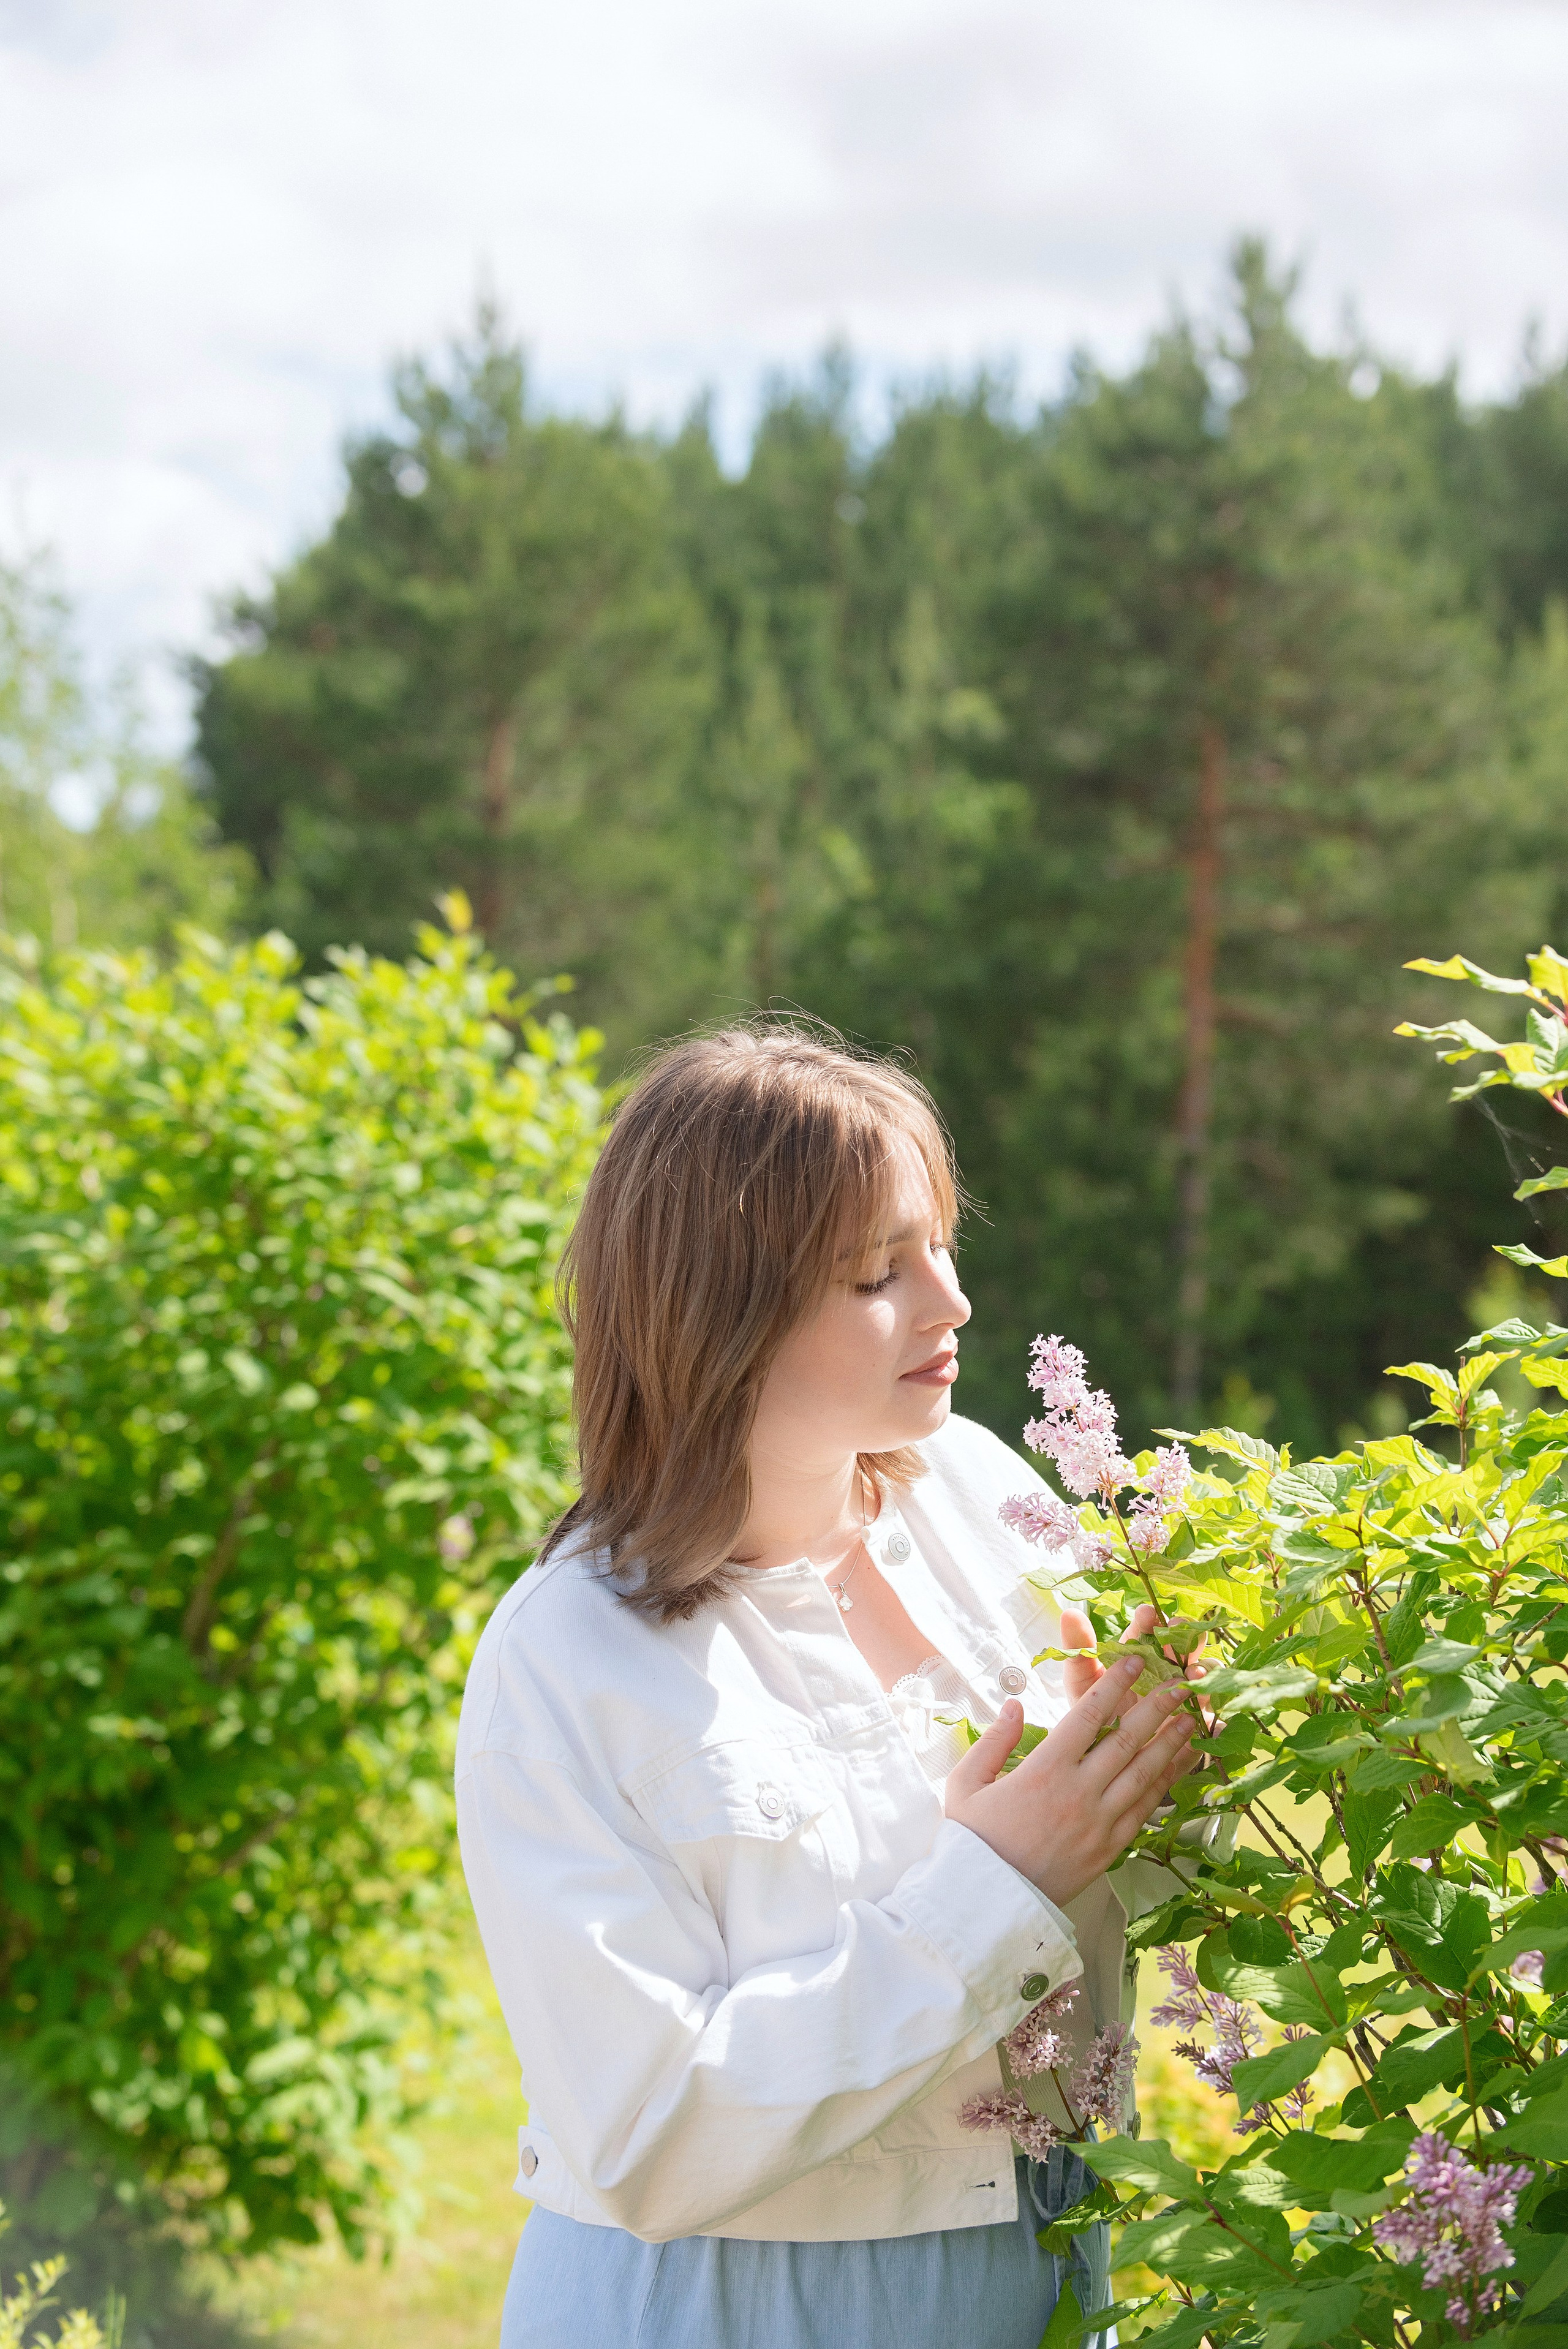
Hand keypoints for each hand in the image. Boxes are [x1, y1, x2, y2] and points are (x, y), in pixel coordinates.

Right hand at [944, 1657, 1194, 1909]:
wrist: (988, 1905)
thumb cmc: (973, 1841)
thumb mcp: (966, 1784)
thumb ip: (993, 1741)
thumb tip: (1015, 1705)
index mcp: (1044, 1770)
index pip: (1088, 1715)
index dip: (1115, 1683)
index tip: (1135, 1659)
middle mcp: (1078, 1792)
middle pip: (1127, 1739)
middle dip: (1156, 1706)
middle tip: (1180, 1681)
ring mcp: (1099, 1823)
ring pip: (1144, 1773)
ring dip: (1170, 1742)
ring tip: (1191, 1717)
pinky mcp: (1109, 1849)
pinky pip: (1144, 1809)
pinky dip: (1165, 1784)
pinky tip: (1178, 1766)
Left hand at [1061, 1603, 1209, 1713]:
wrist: (1104, 1759)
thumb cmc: (1092, 1713)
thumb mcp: (1082, 1684)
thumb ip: (1078, 1652)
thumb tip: (1069, 1613)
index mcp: (1139, 1654)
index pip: (1148, 1628)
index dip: (1149, 1619)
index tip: (1146, 1614)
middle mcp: (1166, 1670)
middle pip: (1184, 1647)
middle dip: (1186, 1638)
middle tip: (1184, 1635)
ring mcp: (1185, 1697)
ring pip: (1203, 1678)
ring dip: (1202, 1673)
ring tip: (1194, 1676)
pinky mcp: (1195, 1726)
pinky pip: (1212, 1720)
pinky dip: (1215, 1719)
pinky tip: (1214, 1720)